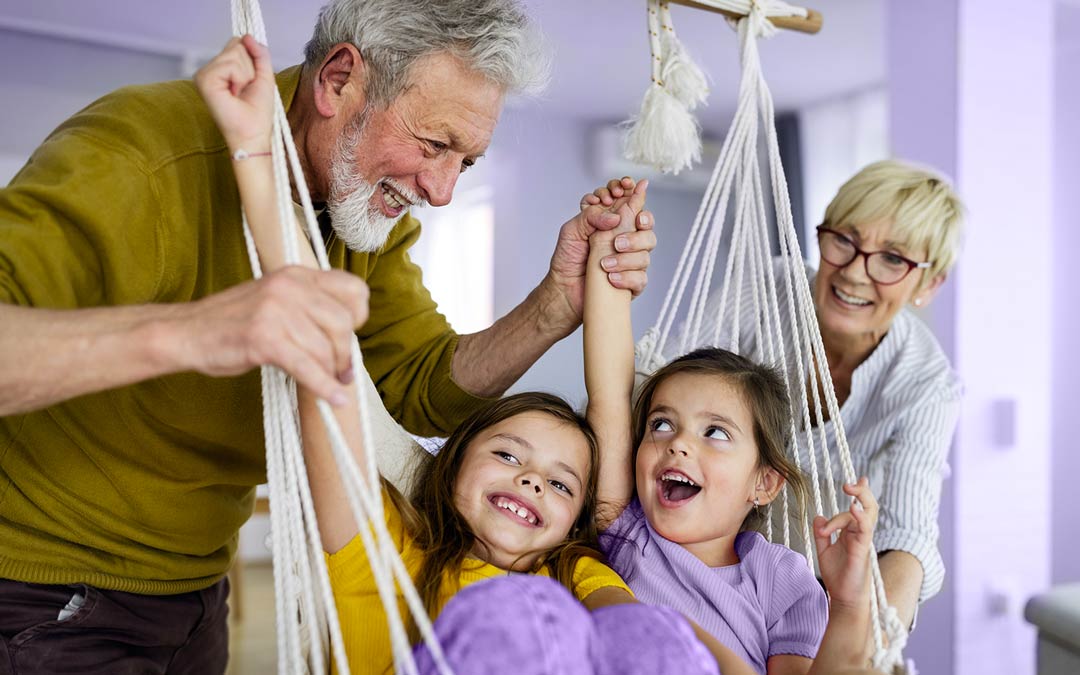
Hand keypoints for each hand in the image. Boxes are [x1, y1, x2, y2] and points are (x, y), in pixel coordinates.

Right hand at [168, 266, 368, 405]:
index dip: (359, 315)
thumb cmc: (233, 322)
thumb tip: (346, 337)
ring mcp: (275, 311)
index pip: (353, 288)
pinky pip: (307, 367)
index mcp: (296, 274)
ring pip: (325, 348)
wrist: (186, 332)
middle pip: (343, 323)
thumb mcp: (275, 299)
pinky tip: (334, 400)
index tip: (350, 335)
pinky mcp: (264, 339)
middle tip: (341, 371)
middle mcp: (289, 287)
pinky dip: (324, 387)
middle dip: (345, 353)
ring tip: (329, 384)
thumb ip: (308, 307)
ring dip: (331, 373)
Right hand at [194, 34, 275, 151]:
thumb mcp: (264, 76)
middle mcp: (210, 69)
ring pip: (235, 53)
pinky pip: (229, 64)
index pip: (238, 43)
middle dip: (250, 68)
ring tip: (240, 93)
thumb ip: (259, 53)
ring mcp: (204, 74)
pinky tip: (234, 93)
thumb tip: (247, 35)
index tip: (250, 83)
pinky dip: (239, 78)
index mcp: (221, 68)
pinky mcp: (203, 79)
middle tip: (245, 90)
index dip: (252, 61)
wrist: (253, 133)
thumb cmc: (257, 111)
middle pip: (237, 45)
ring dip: (246, 75)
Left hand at [542, 177, 655, 332]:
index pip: (632, 203)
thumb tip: (614, 217)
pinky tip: (611, 278)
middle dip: (636, 232)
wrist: (563, 289)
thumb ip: (590, 216)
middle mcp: (625, 239)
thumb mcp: (572, 230)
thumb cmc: (567, 259)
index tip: (631, 187)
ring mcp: (631, 260)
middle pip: (647, 227)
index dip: (635, 193)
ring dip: (627, 257)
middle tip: (617, 241)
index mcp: (614, 223)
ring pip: (646, 253)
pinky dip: (627, 277)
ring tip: (604, 263)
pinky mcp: (632, 282)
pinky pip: (641, 278)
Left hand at [814, 477, 878, 608]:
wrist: (843, 597)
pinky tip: (854, 509)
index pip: (857, 508)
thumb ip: (823, 533)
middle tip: (847, 483)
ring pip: (866, 514)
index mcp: (852, 532)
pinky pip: (865, 531)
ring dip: (857, 501)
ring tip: (848, 490)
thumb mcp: (824, 550)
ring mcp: (863, 541)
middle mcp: (860, 534)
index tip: (858, 479)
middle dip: (861, 492)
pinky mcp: (862, 550)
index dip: (860, 493)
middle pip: (867, 507)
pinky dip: (860, 518)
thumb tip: (818, 516)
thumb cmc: (838, 575)